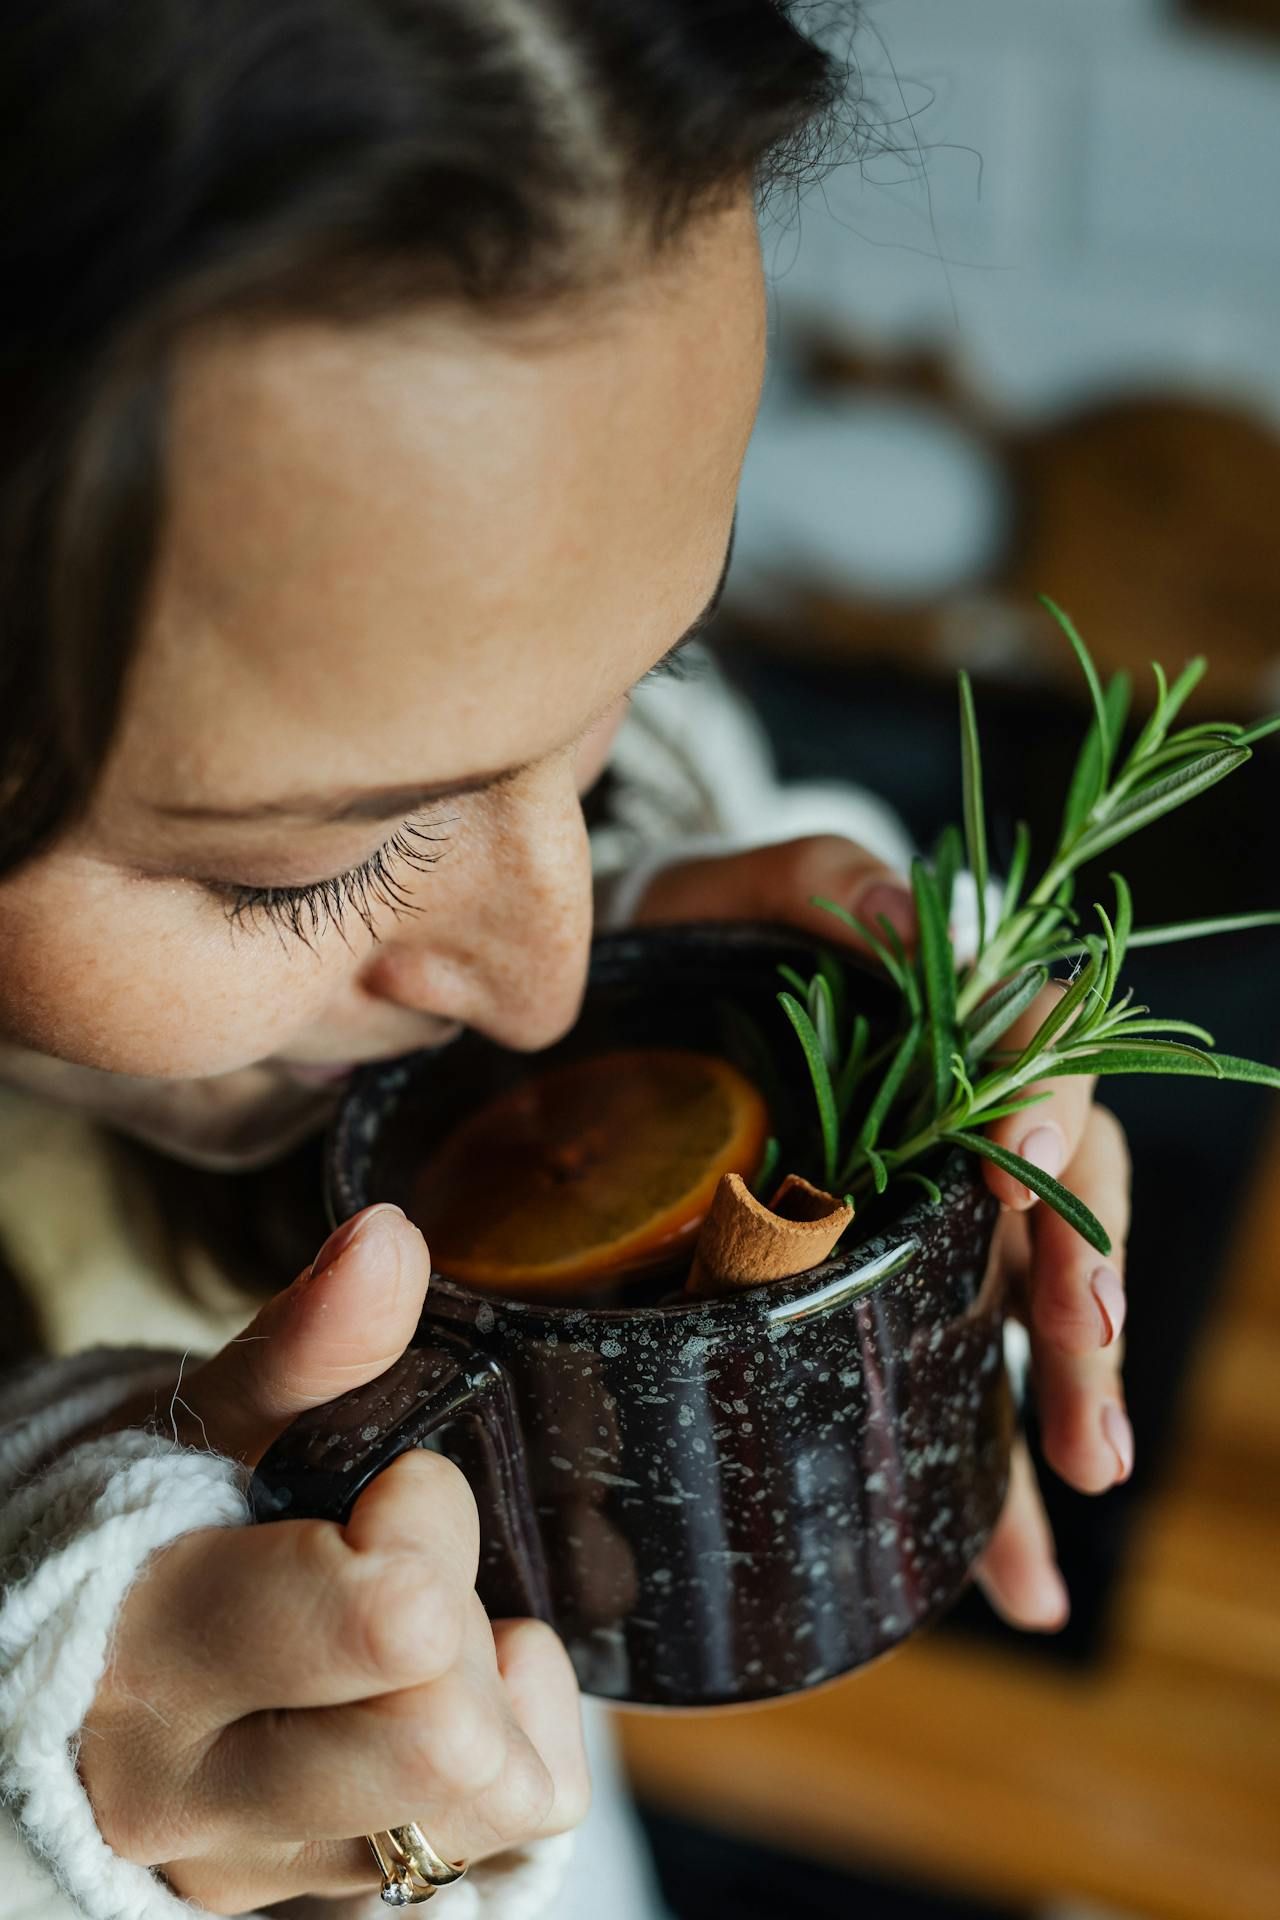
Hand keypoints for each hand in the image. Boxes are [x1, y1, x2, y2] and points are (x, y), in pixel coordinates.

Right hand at [75, 1206, 588, 1913]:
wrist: (95, 1648)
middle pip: (445, 1742)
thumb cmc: (156, 1510)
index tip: (388, 1481)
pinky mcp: (333, 1892)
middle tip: (409, 1560)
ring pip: (487, 1805)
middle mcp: (202, 1792)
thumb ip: (306, 1343)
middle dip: (460, 1614)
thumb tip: (389, 1240)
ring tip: (429, 1622)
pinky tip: (456, 1677)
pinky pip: (516, 1836)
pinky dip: (520, 1741)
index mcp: (155, 1654)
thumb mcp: (213, 1416)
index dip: (425, 1520)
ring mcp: (271, 1862)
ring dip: (491, 1687)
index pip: (388, 1621)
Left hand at [632, 834, 1133, 1632]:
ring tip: (1086, 1468)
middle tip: (1085, 1354)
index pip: (1040, 1070)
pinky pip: (951, 1395)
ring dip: (1068, 1392)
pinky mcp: (882, 1300)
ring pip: (1024, 1313)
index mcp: (944, 1038)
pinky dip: (992, 1487)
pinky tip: (1011, 1578)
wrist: (618, 1014)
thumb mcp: (745, 890)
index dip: (1049, 1112)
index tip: (1016, 1163)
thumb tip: (908, 911)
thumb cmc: (691, 938)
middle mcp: (956, 1137)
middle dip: (1082, 1284)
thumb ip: (821, 881)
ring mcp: (926, 1226)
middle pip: (1062, 1208)